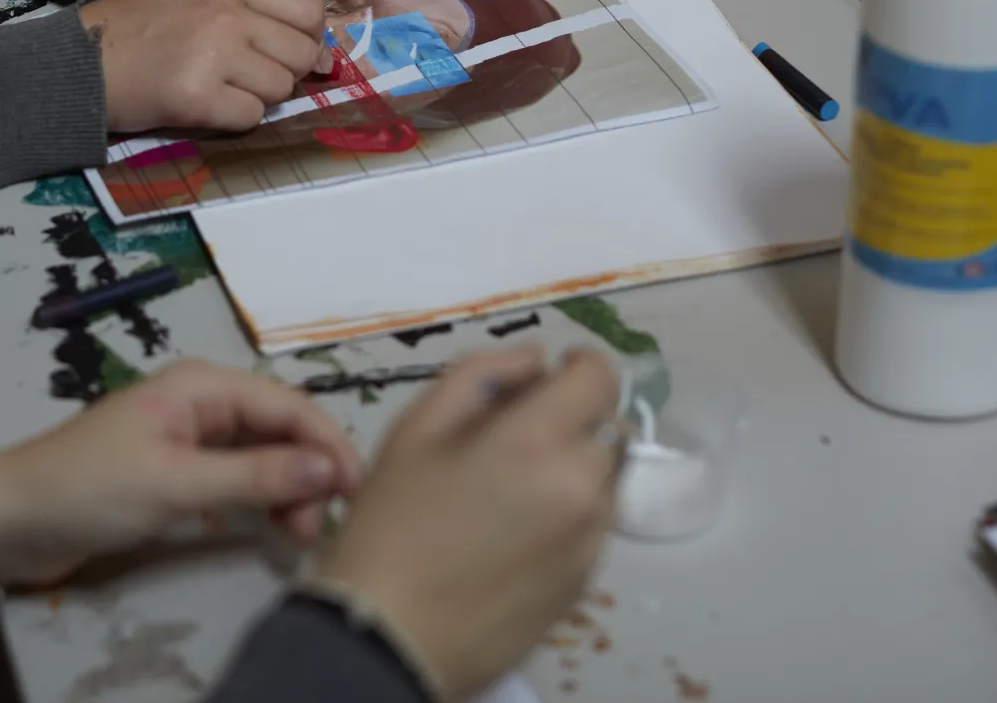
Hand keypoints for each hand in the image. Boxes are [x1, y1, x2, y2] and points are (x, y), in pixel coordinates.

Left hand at [0, 360, 359, 587]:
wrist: (11, 520)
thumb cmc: (88, 488)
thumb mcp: (175, 484)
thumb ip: (253, 477)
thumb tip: (327, 469)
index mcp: (201, 385)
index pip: (287, 404)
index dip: (328, 443)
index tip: (357, 490)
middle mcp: (202, 402)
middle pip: (279, 429)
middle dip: (309, 471)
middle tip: (320, 526)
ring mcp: (189, 438)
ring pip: (261, 456)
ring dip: (286, 490)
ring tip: (298, 535)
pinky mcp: (177, 472)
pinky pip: (236, 478)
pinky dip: (260, 500)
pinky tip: (273, 527)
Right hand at [82, 0, 329, 133]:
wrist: (84, 59)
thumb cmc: (143, 31)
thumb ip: (257, 14)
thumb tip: (325, 57)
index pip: (309, 11)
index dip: (305, 38)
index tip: (283, 52)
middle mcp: (228, 12)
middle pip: (303, 52)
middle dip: (285, 71)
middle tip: (246, 76)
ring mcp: (214, 53)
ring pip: (281, 88)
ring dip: (257, 96)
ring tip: (218, 87)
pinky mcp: (197, 96)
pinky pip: (251, 117)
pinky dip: (233, 118)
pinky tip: (203, 105)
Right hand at [315, 347, 622, 701]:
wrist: (390, 637)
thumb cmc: (391, 523)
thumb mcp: (416, 428)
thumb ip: (481, 374)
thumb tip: (535, 359)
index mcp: (540, 440)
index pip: (601, 377)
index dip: (577, 366)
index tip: (545, 379)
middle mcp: (583, 487)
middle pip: (606, 429)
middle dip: (569, 421)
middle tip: (511, 439)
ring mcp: (591, 541)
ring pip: (603, 480)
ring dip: (572, 468)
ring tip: (509, 491)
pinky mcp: (587, 583)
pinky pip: (592, 527)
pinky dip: (567, 515)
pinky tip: (512, 534)